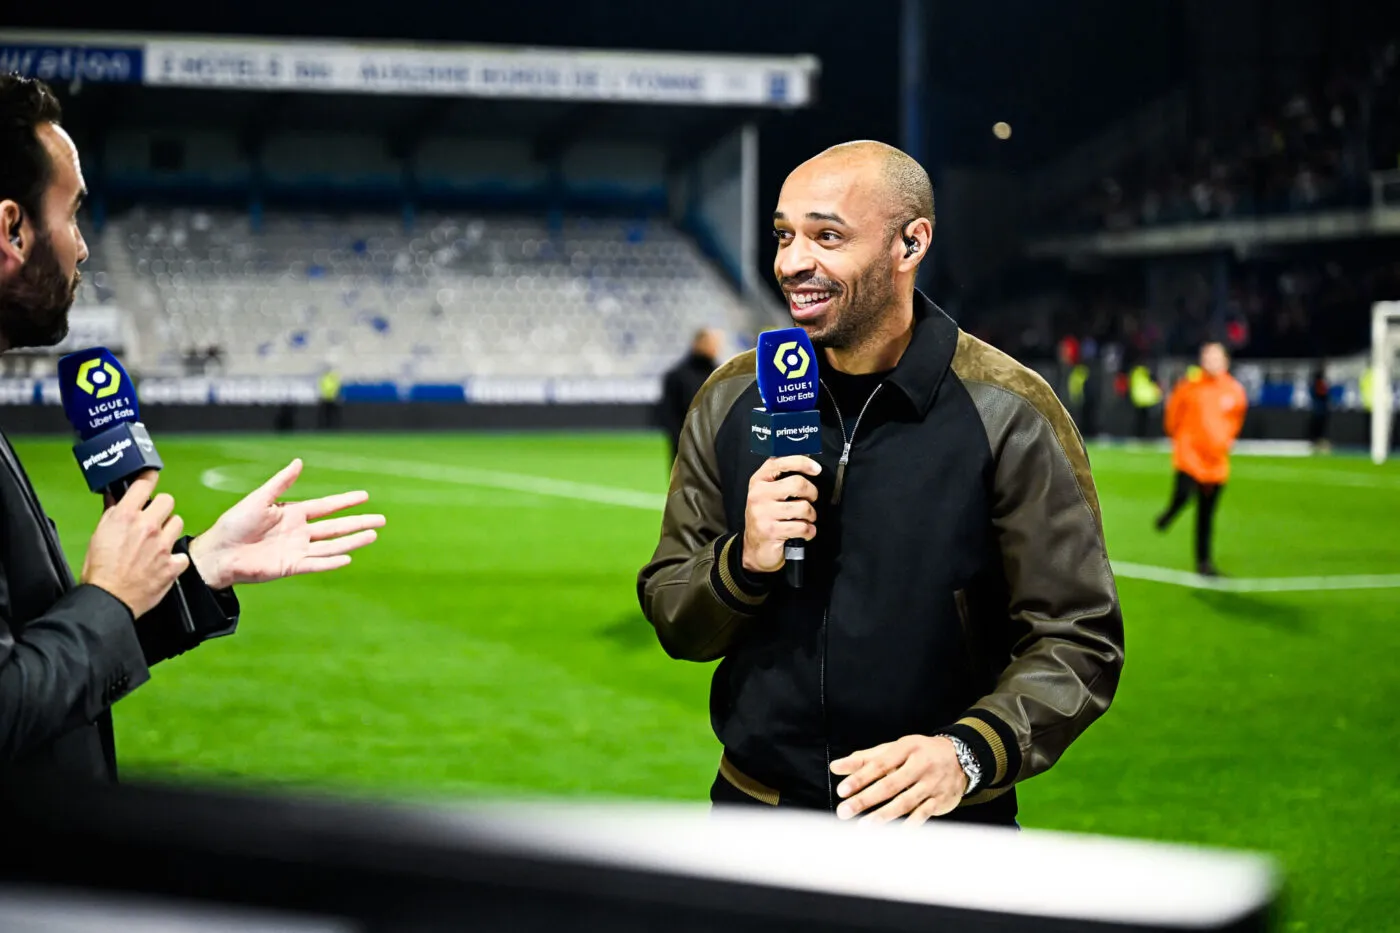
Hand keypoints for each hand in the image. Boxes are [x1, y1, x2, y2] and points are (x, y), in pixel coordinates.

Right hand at [81, 471, 189, 617]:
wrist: (108, 599)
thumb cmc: (100, 571)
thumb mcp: (99, 535)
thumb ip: (112, 514)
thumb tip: (116, 498)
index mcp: (126, 517)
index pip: (145, 483)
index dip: (149, 477)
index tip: (151, 477)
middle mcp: (147, 527)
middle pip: (168, 500)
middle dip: (161, 507)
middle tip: (154, 517)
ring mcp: (163, 545)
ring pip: (178, 522)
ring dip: (169, 529)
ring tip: (157, 540)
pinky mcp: (173, 563)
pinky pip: (181, 553)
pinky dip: (174, 558)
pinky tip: (163, 562)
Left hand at [188, 459, 384, 589]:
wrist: (218, 553)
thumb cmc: (233, 524)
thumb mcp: (259, 499)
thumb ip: (281, 483)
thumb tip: (299, 462)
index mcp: (293, 514)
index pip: (326, 506)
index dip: (345, 501)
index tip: (365, 496)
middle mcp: (299, 532)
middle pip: (336, 527)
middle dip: (359, 522)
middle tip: (381, 520)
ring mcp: (297, 550)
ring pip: (332, 545)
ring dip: (352, 541)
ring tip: (373, 535)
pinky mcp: (291, 567)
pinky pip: (316, 563)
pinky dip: (332, 561)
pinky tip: (348, 557)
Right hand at [742, 456, 820, 573]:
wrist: (754, 548)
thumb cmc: (766, 518)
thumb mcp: (768, 494)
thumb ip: (782, 477)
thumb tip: (808, 463)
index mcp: (758, 481)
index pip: (781, 462)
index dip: (802, 462)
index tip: (816, 469)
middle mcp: (758, 494)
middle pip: (798, 483)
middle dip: (812, 493)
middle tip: (811, 500)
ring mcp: (763, 513)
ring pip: (803, 507)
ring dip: (811, 515)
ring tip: (806, 519)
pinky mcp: (771, 531)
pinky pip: (802, 527)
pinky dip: (809, 531)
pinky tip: (805, 532)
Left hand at [830, 735, 967, 824]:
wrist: (963, 757)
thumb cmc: (919, 754)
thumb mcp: (894, 750)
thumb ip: (864, 759)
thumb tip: (835, 767)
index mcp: (906, 748)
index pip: (879, 764)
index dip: (860, 777)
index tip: (842, 790)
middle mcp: (920, 765)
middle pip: (890, 785)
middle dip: (865, 799)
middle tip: (844, 811)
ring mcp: (932, 784)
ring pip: (906, 801)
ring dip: (884, 815)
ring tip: (864, 826)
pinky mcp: (941, 800)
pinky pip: (924, 813)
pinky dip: (911, 824)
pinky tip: (897, 833)